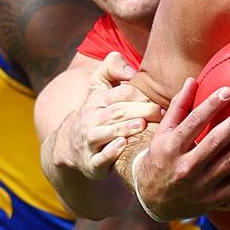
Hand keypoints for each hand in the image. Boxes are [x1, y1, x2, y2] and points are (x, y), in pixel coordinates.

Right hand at [56, 54, 163, 180]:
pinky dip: (109, 153)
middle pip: (116, 112)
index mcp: (97, 101)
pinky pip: (98, 158)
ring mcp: (89, 142)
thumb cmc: (96, 112)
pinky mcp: (91, 163)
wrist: (71, 145)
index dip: (139, 95)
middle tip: (158, 112)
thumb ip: (111, 67)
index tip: (157, 99)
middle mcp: (91, 120)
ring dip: (123, 129)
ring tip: (141, 125)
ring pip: (103, 134)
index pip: (119, 94)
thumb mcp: (99, 86)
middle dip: (138, 111)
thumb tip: (129, 70)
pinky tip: (122, 145)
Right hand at [132, 77, 229, 220]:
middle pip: (214, 142)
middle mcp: (186, 167)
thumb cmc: (160, 159)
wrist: (153, 200)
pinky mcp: (212, 200)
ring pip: (229, 165)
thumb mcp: (162, 134)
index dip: (210, 106)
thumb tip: (192, 80)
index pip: (193, 123)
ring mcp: (200, 185)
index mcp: (171, 147)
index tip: (228, 91)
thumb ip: (178, 107)